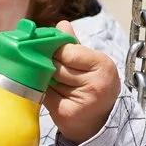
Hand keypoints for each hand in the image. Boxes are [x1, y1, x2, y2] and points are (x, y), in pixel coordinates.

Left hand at [43, 21, 120, 143]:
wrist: (99, 121)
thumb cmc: (93, 86)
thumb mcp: (91, 63)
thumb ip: (74, 45)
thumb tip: (61, 25)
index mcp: (103, 65)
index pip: (68, 51)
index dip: (56, 50)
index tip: (51, 51)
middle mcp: (96, 84)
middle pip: (57, 67)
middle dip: (48, 65)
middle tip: (47, 66)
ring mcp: (82, 100)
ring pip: (48, 80)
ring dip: (44, 79)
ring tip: (51, 81)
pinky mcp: (67, 113)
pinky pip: (44, 95)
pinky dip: (42, 92)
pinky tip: (49, 93)